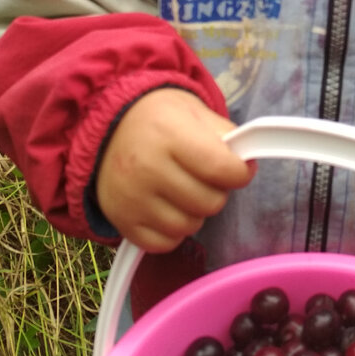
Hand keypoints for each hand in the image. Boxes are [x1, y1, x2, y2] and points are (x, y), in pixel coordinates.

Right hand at [96, 88, 253, 251]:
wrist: (110, 128)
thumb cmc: (160, 120)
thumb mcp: (195, 112)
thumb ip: (226, 137)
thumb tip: (245, 166)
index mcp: (169, 134)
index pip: (221, 169)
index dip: (239, 173)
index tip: (237, 169)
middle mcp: (146, 168)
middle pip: (209, 203)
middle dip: (216, 191)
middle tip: (203, 177)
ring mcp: (131, 198)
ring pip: (189, 227)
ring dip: (195, 213)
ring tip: (183, 191)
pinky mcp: (121, 220)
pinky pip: (165, 243)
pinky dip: (172, 231)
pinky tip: (166, 207)